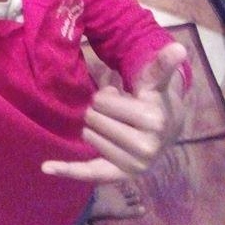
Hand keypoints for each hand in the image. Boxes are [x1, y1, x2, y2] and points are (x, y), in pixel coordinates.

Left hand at [41, 42, 187, 181]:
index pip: (102, 102)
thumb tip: (178, 47)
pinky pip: (89, 172)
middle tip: (120, 113)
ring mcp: (133, 166)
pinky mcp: (120, 176)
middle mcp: (145, 147)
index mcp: (152, 120)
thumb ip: (162, 65)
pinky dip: (67, 170)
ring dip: (96, 127)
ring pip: (88, 135)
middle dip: (101, 111)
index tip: (123, 97)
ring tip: (118, 126)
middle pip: (93, 119)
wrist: (167, 129)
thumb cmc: (154, 99)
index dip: (107, 96)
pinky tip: (46, 166)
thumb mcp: (156, 81)